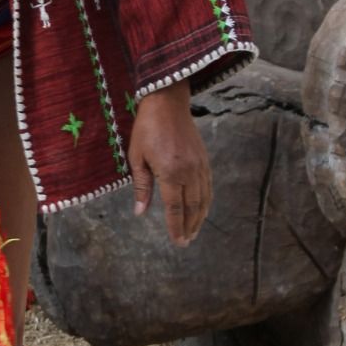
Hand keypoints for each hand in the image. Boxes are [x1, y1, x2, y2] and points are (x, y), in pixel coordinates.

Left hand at [127, 83, 211, 245]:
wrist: (168, 104)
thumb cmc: (147, 129)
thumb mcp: (136, 157)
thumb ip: (141, 186)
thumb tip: (140, 212)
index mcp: (170, 173)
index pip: (174, 208)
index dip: (176, 227)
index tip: (177, 242)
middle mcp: (188, 172)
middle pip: (192, 207)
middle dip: (189, 227)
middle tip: (185, 241)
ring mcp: (199, 166)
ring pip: (203, 199)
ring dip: (199, 218)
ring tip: (193, 231)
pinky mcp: (205, 160)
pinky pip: (208, 186)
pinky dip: (206, 202)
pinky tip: (202, 210)